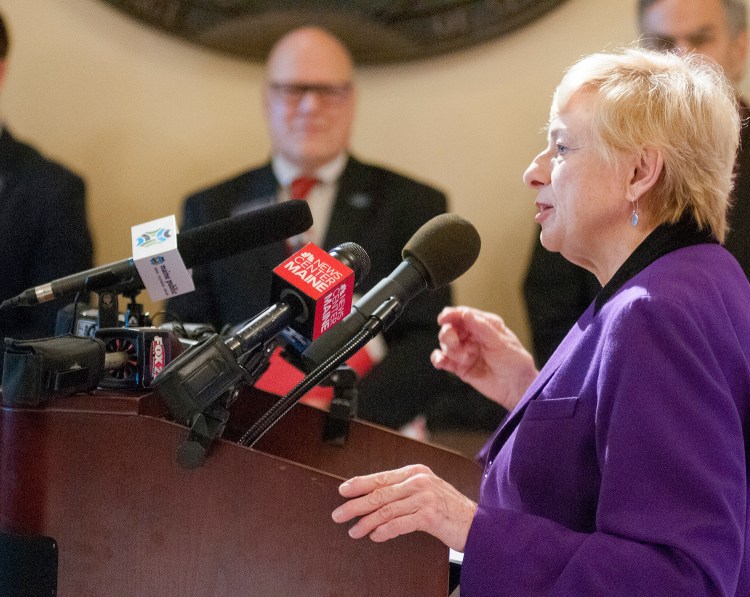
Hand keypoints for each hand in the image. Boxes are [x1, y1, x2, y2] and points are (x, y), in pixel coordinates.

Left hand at [331, 464, 476, 551]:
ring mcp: (424, 497)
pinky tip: (374, 536)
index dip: (359, 483)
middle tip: (338, 514)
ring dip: (366, 522)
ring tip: (354, 531)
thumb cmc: (448, 508)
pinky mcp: (429, 515)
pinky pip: (399, 523)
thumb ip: (403, 490)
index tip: (343, 490)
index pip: (381, 477)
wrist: (476, 523)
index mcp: (415, 471)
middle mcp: (418, 481)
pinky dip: (384, 530)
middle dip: (355, 504)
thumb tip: (372, 497)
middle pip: (379, 493)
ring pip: (386, 510)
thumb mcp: (425, 491)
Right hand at [431, 306, 537, 410]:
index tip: (443, 319)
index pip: (463, 314)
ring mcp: (464, 351)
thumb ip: (482, 328)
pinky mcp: (459, 367)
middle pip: (450, 328)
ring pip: (445, 344)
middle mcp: (472, 336)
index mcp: (484, 324)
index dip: (451, 315)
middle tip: (456, 343)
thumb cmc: (515, 361)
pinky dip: (438, 359)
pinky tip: (440, 361)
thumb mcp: (501, 342)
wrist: (516, 387)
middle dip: (449, 335)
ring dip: (451, 350)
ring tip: (465, 359)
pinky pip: (442, 360)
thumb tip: (465, 314)